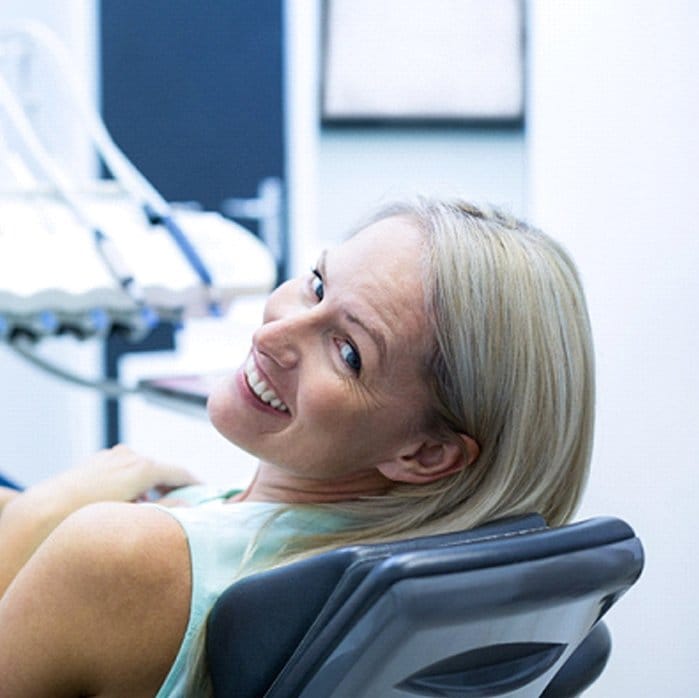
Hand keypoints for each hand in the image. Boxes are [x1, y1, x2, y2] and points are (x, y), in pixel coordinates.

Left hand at [26, 444, 199, 514]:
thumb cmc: (90, 516)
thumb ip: (167, 511)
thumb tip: (191, 508)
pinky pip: (124, 471)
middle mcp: (131, 455)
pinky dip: (132, 484)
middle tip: (181, 508)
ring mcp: (112, 457)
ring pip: (141, 471)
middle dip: (172, 488)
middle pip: (161, 471)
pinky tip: (124, 506)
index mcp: (145, 466)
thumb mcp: (134, 517)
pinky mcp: (97, 462)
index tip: (208, 495)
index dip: (197, 484)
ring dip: (149, 488)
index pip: (181, 473)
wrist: (41, 512)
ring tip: (149, 512)